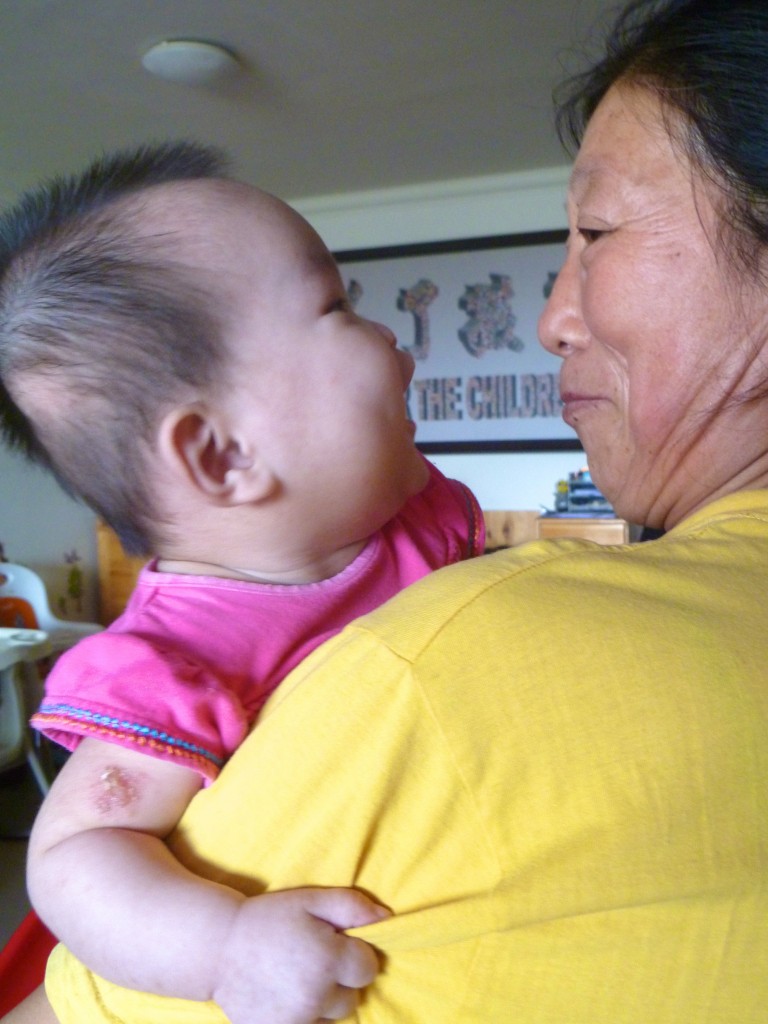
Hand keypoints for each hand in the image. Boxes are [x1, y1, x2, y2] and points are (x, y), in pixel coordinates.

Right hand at [212, 887, 389, 1023]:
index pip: (368, 968)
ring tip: (296, 978)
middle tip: (311, 961)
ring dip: (322, 1002)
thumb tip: (386, 917)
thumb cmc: (268, 919)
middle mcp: (315, 995)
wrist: (218, 948)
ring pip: (331, 1018)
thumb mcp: (310, 900)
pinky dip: (304, 1017)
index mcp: (328, 959)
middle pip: (352, 998)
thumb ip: (352, 906)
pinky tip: (286, 996)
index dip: (355, 955)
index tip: (335, 946)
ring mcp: (296, 1021)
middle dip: (339, 981)